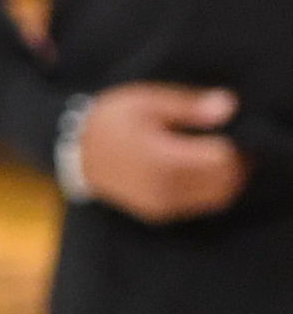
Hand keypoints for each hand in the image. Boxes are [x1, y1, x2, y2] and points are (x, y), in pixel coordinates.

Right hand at [77, 82, 246, 220]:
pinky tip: (198, 166)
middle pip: (226, 183)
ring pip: (217, 198)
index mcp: (164, 161)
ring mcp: (162, 205)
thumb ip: (190, 106)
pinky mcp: (159, 212)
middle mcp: (165, 190)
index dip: (234, 143)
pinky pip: (200, 204)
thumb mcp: (149, 101)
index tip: (225, 126)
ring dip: (224, 177)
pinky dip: (209, 187)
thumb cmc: (112, 119)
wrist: (77, 151)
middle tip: (223, 138)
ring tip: (212, 151)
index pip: (224, 160)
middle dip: (234, 162)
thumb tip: (228, 107)